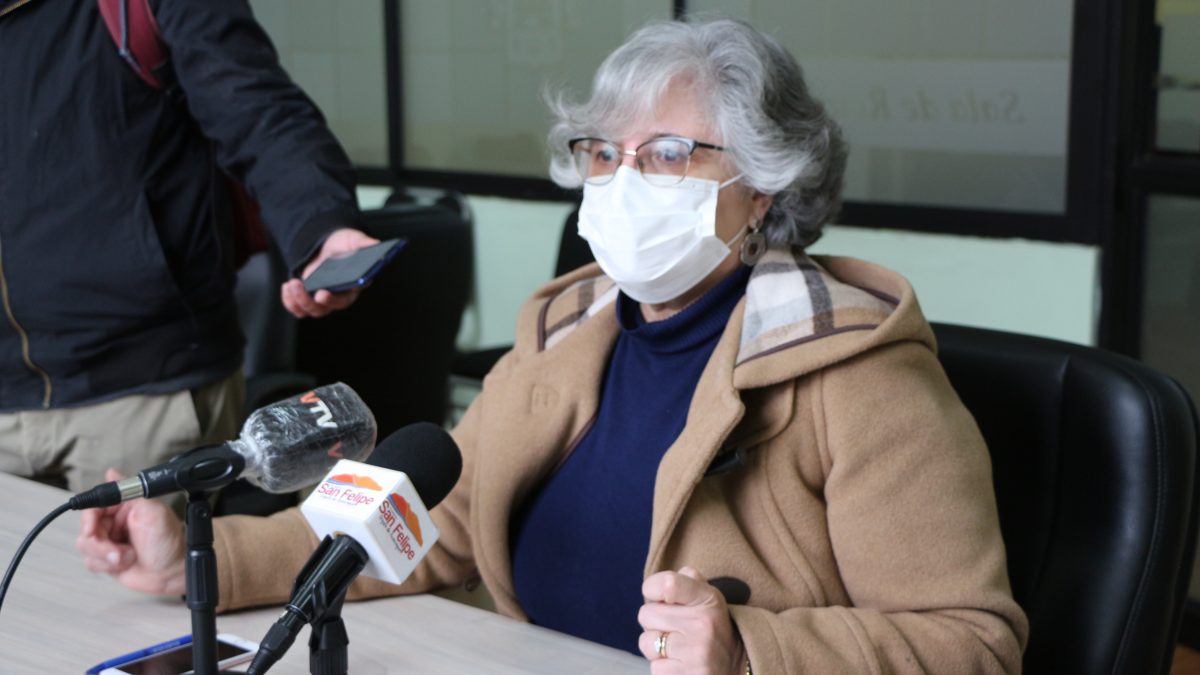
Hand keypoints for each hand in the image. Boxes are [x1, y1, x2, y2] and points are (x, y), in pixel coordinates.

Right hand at [75, 469, 186, 595]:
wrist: (172, 572)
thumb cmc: (168, 541)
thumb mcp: (153, 511)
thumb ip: (131, 492)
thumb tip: (113, 473)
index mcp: (125, 506)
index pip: (94, 506)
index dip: (89, 518)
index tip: (92, 530)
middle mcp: (115, 522)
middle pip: (86, 528)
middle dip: (100, 543)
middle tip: (117, 551)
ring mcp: (110, 541)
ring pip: (86, 546)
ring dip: (105, 555)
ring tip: (128, 557)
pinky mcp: (107, 559)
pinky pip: (91, 562)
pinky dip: (106, 566)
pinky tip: (126, 564)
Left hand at [281, 228, 379, 317]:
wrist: (328, 245)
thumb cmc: (344, 245)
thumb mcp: (354, 240)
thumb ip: (365, 243)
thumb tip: (375, 244)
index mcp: (353, 285)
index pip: (347, 296)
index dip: (337, 298)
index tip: (325, 293)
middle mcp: (339, 296)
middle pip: (329, 307)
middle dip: (317, 302)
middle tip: (314, 293)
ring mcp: (322, 300)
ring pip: (311, 310)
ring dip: (299, 300)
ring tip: (293, 283)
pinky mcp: (308, 298)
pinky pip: (297, 308)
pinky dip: (289, 301)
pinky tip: (287, 287)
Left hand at [638, 566, 745, 674]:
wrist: (735, 666)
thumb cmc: (711, 628)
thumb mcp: (708, 599)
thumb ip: (687, 581)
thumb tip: (663, 582)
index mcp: (708, 599)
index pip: (668, 584)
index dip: (652, 588)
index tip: (658, 596)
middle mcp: (703, 624)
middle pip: (646, 614)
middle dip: (654, 622)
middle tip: (674, 628)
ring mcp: (696, 652)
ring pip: (646, 642)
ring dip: (655, 646)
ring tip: (676, 647)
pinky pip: (654, 666)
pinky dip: (663, 667)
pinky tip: (680, 664)